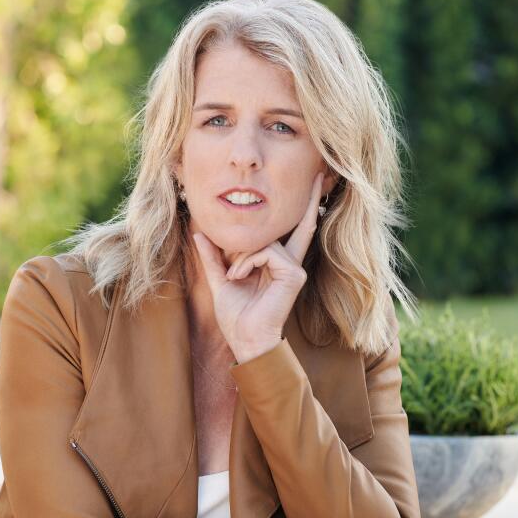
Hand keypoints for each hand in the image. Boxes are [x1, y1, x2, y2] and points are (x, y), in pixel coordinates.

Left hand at [191, 172, 324, 363]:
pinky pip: (267, 252)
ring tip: (234, 275)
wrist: (245, 339)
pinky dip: (247, 262)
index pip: (294, 231)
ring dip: (242, 256)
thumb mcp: (220, 280)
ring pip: (266, 241)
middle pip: (296, 226)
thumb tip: (199, 233)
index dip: (307, 207)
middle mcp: (290, 263)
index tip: (317, 181)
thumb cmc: (236, 317)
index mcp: (277, 264)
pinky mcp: (294, 274)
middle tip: (317, 177)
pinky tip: (240, 277)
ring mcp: (295, 268)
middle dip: (309, 201)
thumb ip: (213, 256)